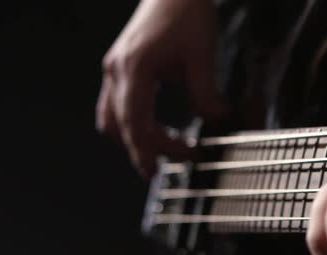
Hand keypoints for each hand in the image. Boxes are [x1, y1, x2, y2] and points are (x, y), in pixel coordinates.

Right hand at [96, 0, 225, 177]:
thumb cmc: (187, 13)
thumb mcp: (202, 55)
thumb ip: (206, 92)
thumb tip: (215, 121)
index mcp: (133, 69)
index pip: (137, 124)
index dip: (151, 150)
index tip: (168, 167)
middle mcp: (116, 71)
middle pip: (121, 126)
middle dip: (145, 150)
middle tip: (174, 162)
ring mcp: (114, 69)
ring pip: (112, 119)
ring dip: (134, 139)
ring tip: (165, 149)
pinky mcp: (120, 66)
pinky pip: (116, 105)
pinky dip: (132, 123)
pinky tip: (156, 127)